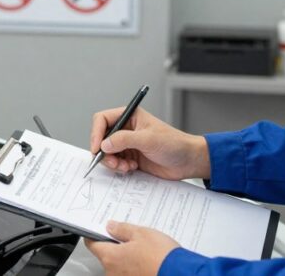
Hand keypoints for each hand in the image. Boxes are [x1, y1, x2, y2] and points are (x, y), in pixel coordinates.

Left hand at [85, 221, 179, 275]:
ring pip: (120, 267)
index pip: (92, 245)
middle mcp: (113, 273)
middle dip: (117, 247)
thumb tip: (111, 227)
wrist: (182, 274)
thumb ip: (122, 229)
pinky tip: (148, 263)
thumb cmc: (162, 256)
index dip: (94, 236)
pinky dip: (136, 269)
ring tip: (145, 252)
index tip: (99, 231)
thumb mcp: (142, 233)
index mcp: (110, 257)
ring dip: (128, 259)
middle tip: (132, 240)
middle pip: (107, 257)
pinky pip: (130, 274)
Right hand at [89, 107, 209, 179]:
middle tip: (113, 162)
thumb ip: (124, 140)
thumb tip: (104, 144)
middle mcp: (125, 129)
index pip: (102, 119)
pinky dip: (119, 168)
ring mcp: (127, 144)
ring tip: (125, 167)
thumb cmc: (174, 144)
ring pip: (107, 152)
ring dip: (112, 162)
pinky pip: (115, 163)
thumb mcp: (148, 139)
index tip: (97, 148)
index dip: (96, 133)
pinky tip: (131, 168)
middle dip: (104, 152)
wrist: (188, 161)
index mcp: (129, 116)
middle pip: (101, 138)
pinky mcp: (130, 157)